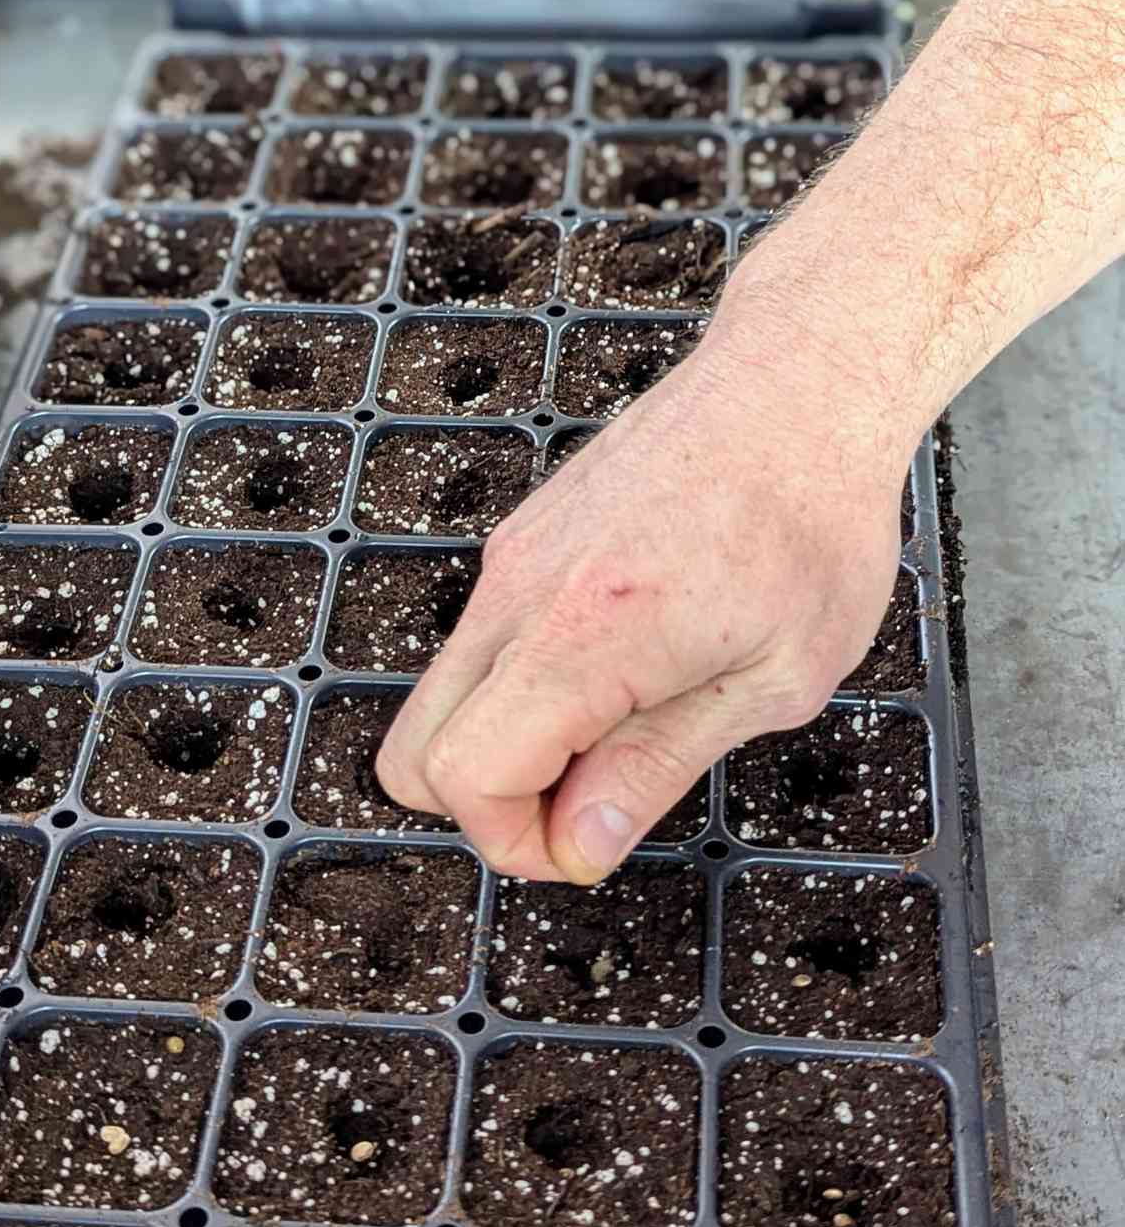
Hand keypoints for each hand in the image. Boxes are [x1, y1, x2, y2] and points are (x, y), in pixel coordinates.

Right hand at [376, 340, 910, 884]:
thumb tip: (579, 844)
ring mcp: (509, 561)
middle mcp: (520, 594)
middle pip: (414, 753)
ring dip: (507, 745)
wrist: (800, 382)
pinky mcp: (519, 541)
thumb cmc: (811, 522)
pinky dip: (521, 688)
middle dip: (487, 808)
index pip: (468, 777)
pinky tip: (620, 665)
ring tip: (621, 727)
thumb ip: (657, 768)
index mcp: (584, 636)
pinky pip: (480, 647)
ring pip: (442, 700)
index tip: (587, 843)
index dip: (517, 842)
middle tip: (587, 803)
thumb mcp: (773, 679)